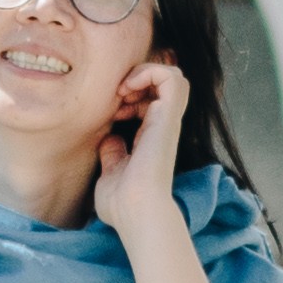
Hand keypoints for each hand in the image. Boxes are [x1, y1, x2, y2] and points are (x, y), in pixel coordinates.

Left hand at [89, 54, 192, 235]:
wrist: (134, 210)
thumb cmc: (122, 202)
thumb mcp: (111, 171)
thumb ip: (113, 153)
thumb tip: (109, 139)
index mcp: (150, 137)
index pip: (150, 100)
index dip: (129, 96)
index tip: (110, 110)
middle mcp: (162, 126)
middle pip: (163, 84)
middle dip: (137, 80)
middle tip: (116, 97)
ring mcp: (167, 120)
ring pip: (173, 75)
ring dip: (145, 73)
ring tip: (124, 90)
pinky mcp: (168, 117)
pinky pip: (171, 77)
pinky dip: (149, 73)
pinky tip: (128, 89)